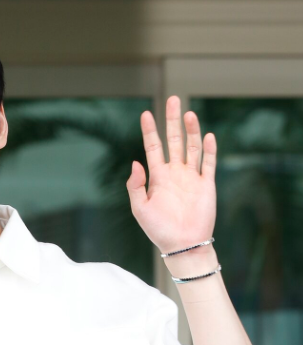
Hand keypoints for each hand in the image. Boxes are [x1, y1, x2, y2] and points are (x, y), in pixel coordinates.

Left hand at [126, 96, 216, 254]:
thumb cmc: (158, 229)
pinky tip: (207, 135)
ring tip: (187, 113)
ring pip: (192, 148)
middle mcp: (175, 174)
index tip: (145, 114)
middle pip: (174, 141)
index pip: (153, 148)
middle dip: (172, 121)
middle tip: (172, 99)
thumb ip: (135, 186)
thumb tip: (136, 162)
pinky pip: (208, 164)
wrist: (181, 245)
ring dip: (191, 130)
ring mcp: (191, 178)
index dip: (149, 131)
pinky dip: (208, 150)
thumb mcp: (139, 208)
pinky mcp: (206, 185)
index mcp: (158, 177)